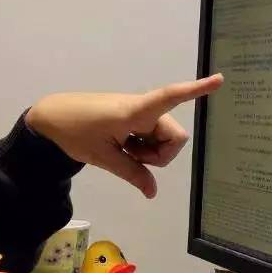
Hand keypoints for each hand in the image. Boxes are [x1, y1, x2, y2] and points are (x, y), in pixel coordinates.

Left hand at [26, 74, 223, 197]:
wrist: (51, 118)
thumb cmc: (75, 132)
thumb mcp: (104, 157)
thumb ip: (132, 173)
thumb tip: (153, 193)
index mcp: (136, 112)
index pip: (170, 97)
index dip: (196, 89)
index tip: (219, 80)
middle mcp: (143, 109)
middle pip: (174, 136)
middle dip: (161, 154)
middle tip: (131, 157)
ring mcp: (139, 114)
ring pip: (163, 139)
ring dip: (150, 152)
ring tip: (122, 151)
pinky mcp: (133, 119)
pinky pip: (150, 136)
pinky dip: (142, 147)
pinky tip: (123, 148)